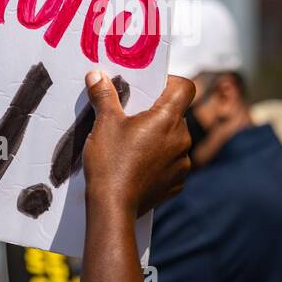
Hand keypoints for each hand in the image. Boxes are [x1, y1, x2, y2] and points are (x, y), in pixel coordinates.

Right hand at [83, 70, 193, 217]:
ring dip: (158, 136)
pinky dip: (158, 160)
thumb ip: (104, 95)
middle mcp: (182, 140)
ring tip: (132, 143)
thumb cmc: (110, 161)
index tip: (150, 87)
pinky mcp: (176, 183)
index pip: (185, 88)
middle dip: (156, 111)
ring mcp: (182, 164)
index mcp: (168, 119)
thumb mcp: (104, 122)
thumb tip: (96, 74)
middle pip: (176, 114)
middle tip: (131, 115)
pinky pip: (171, 162)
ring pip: (173, 139)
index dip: (169, 83)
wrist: (113, 206)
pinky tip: (137, 165)